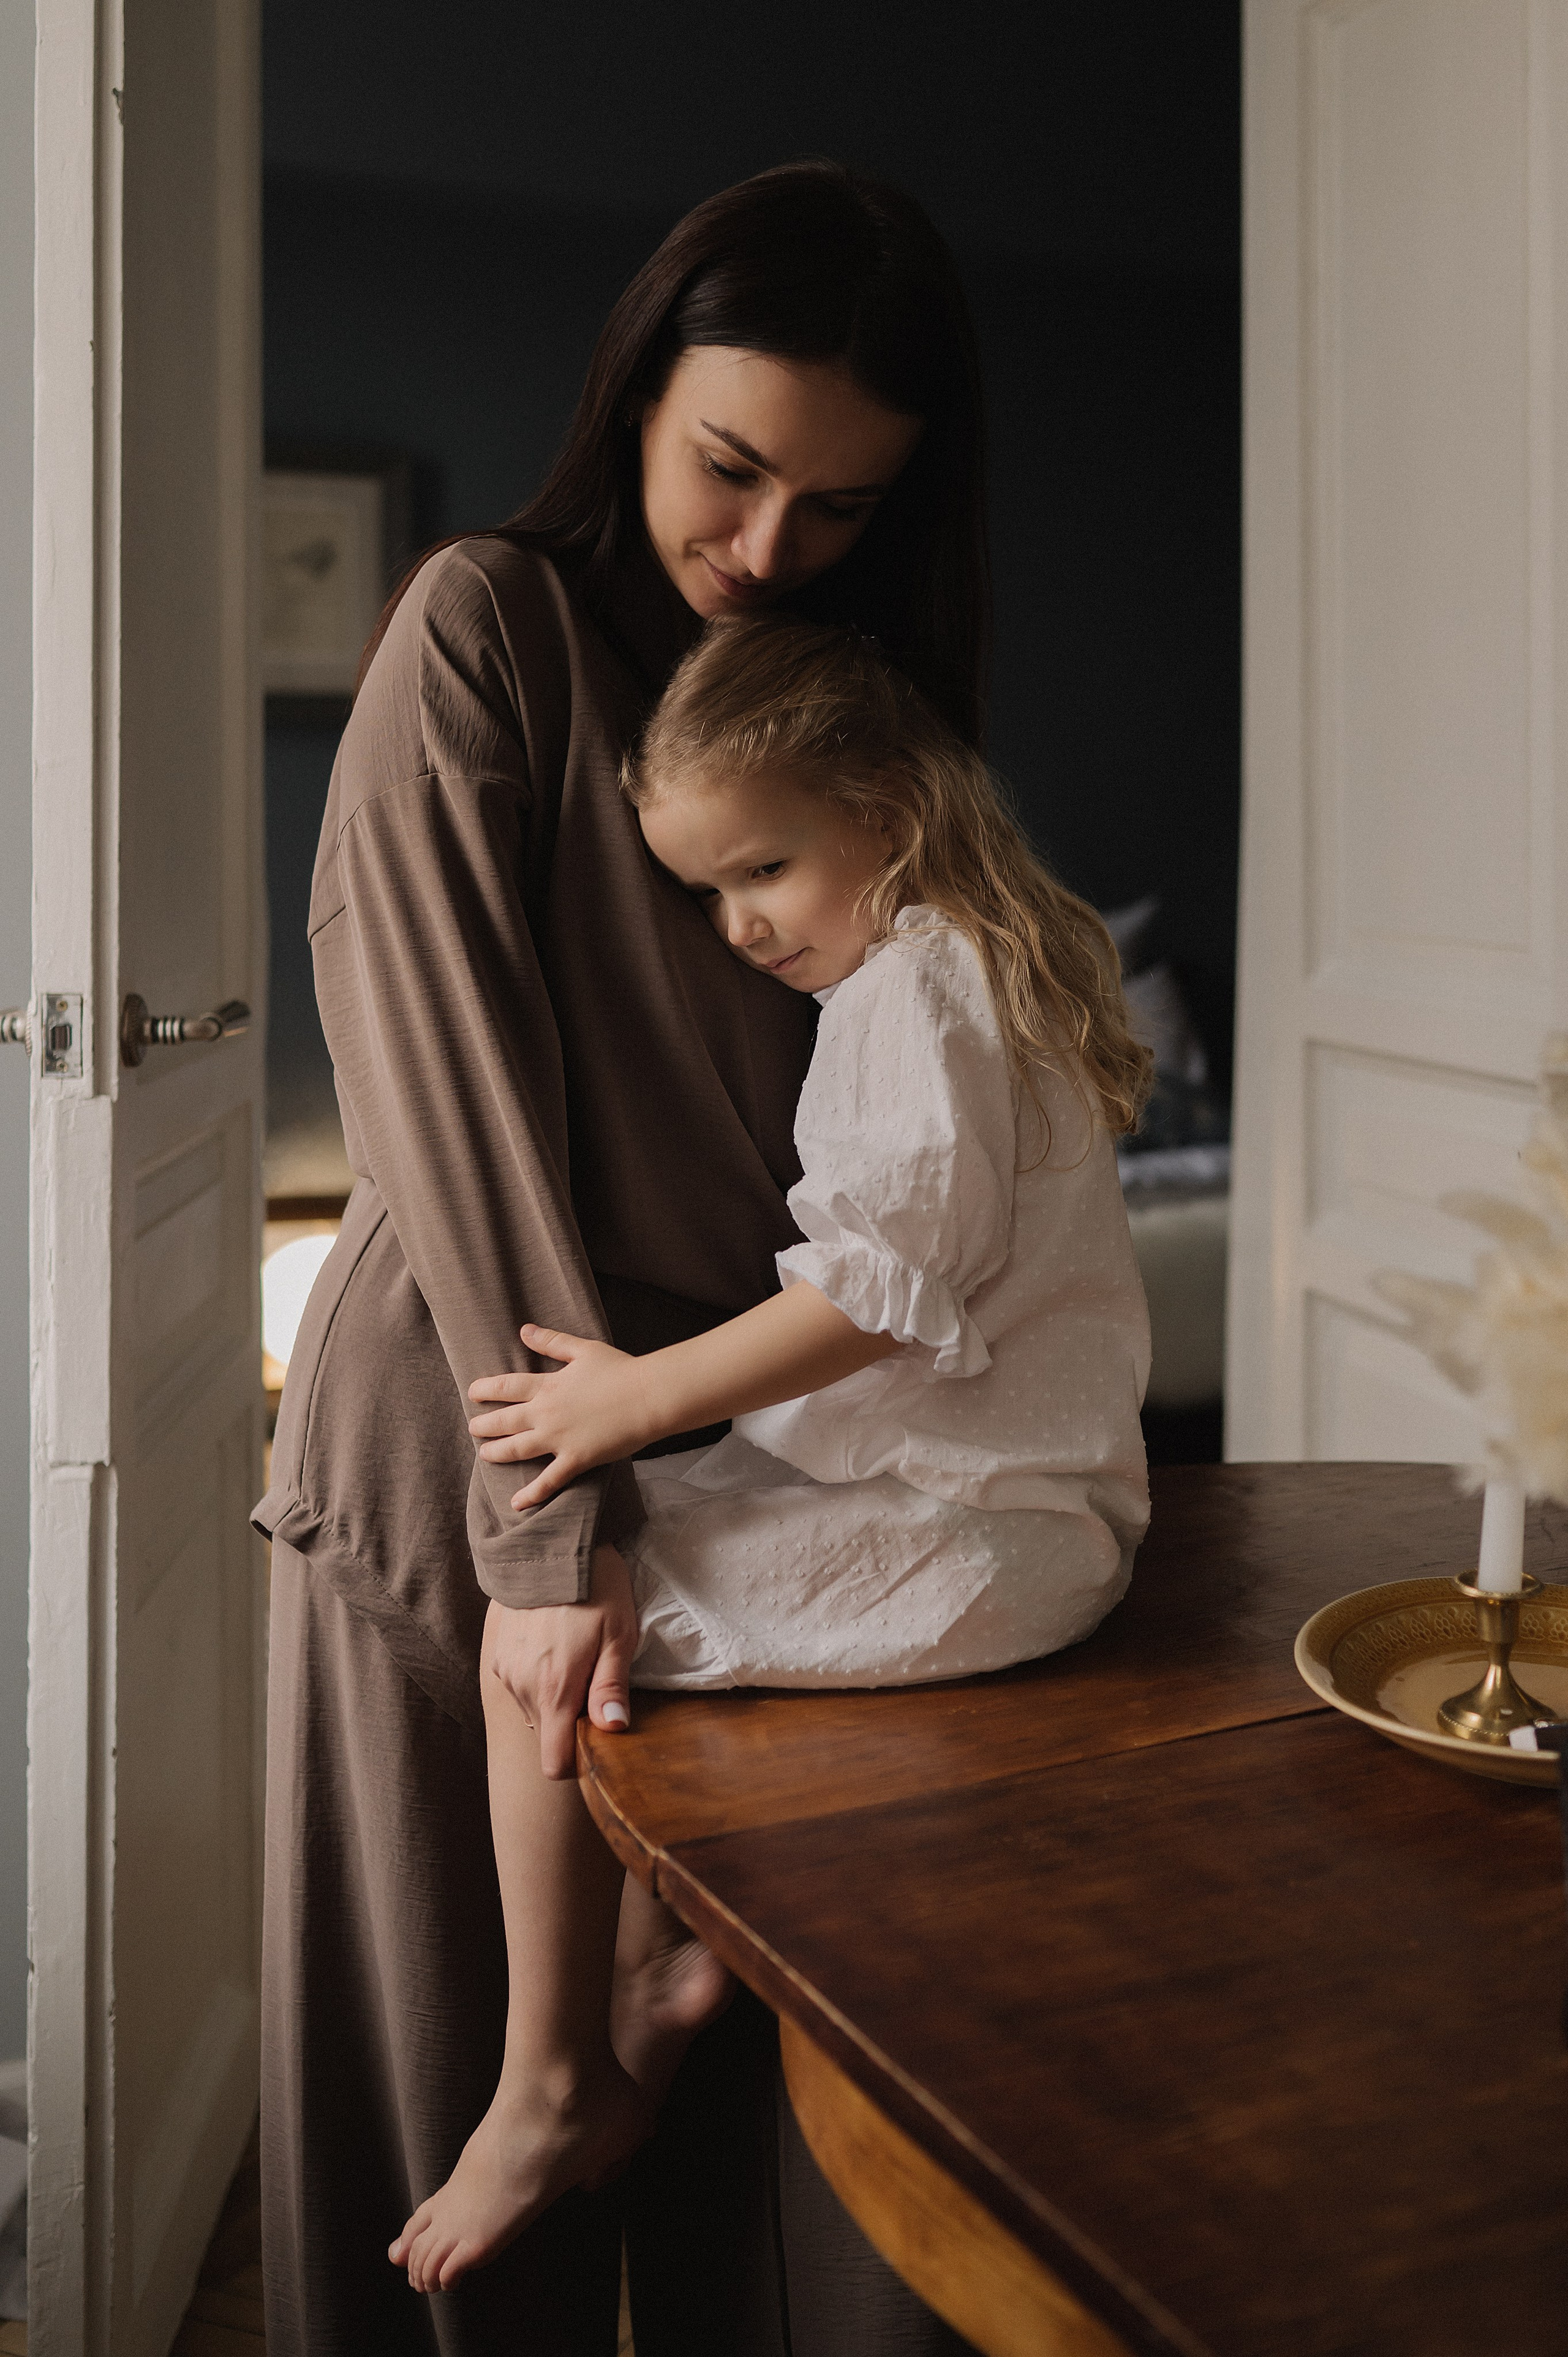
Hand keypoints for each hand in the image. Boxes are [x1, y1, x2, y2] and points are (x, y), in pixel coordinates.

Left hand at [469, 1324, 656, 1507]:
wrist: (649, 1397)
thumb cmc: (621, 1370)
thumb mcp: (584, 1350)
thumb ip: (553, 1342)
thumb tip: (524, 1330)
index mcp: (548, 1386)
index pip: (506, 1388)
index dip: (486, 1390)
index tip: (472, 1393)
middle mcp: (546, 1413)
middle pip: (505, 1421)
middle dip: (484, 1425)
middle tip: (472, 1428)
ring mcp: (559, 1439)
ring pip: (517, 1449)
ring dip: (497, 1453)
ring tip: (484, 1455)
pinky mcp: (576, 1460)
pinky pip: (549, 1481)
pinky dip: (531, 1494)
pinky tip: (516, 1503)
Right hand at [483, 1543, 637, 1778]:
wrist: (550, 1540)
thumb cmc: (596, 1586)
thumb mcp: (619, 1633)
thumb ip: (611, 1686)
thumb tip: (613, 1730)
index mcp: (554, 1690)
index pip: (554, 1763)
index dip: (577, 1761)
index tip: (596, 1735)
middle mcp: (522, 1687)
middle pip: (547, 1733)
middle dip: (571, 1719)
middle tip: (595, 1677)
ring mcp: (506, 1670)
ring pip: (533, 1708)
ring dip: (554, 1694)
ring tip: (576, 1653)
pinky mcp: (498, 1652)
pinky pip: (520, 1683)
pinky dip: (538, 1676)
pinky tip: (555, 1642)